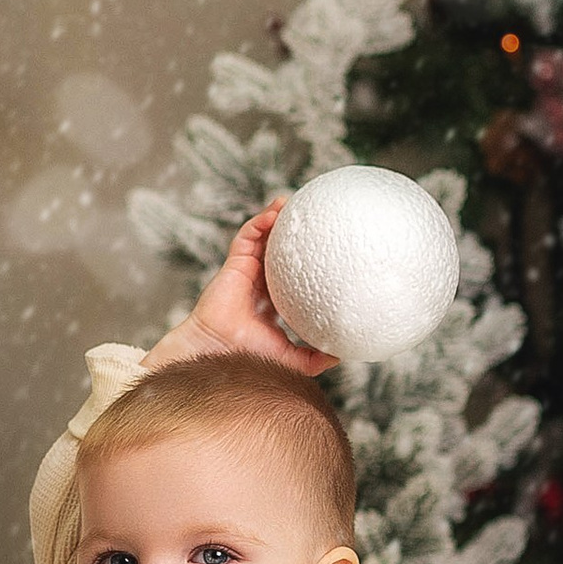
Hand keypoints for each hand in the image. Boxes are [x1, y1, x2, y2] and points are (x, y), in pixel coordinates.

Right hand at [148, 204, 333, 375]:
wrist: (220, 354)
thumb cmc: (249, 358)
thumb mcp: (292, 360)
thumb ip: (315, 358)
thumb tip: (341, 354)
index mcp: (272, 303)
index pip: (290, 278)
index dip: (304, 265)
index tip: (324, 253)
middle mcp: (259, 285)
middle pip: (277, 253)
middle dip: (290, 236)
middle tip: (312, 222)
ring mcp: (246, 273)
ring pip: (262, 239)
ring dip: (276, 220)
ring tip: (293, 203)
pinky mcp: (234, 265)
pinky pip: (247, 236)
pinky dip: (260, 221)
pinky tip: (276, 211)